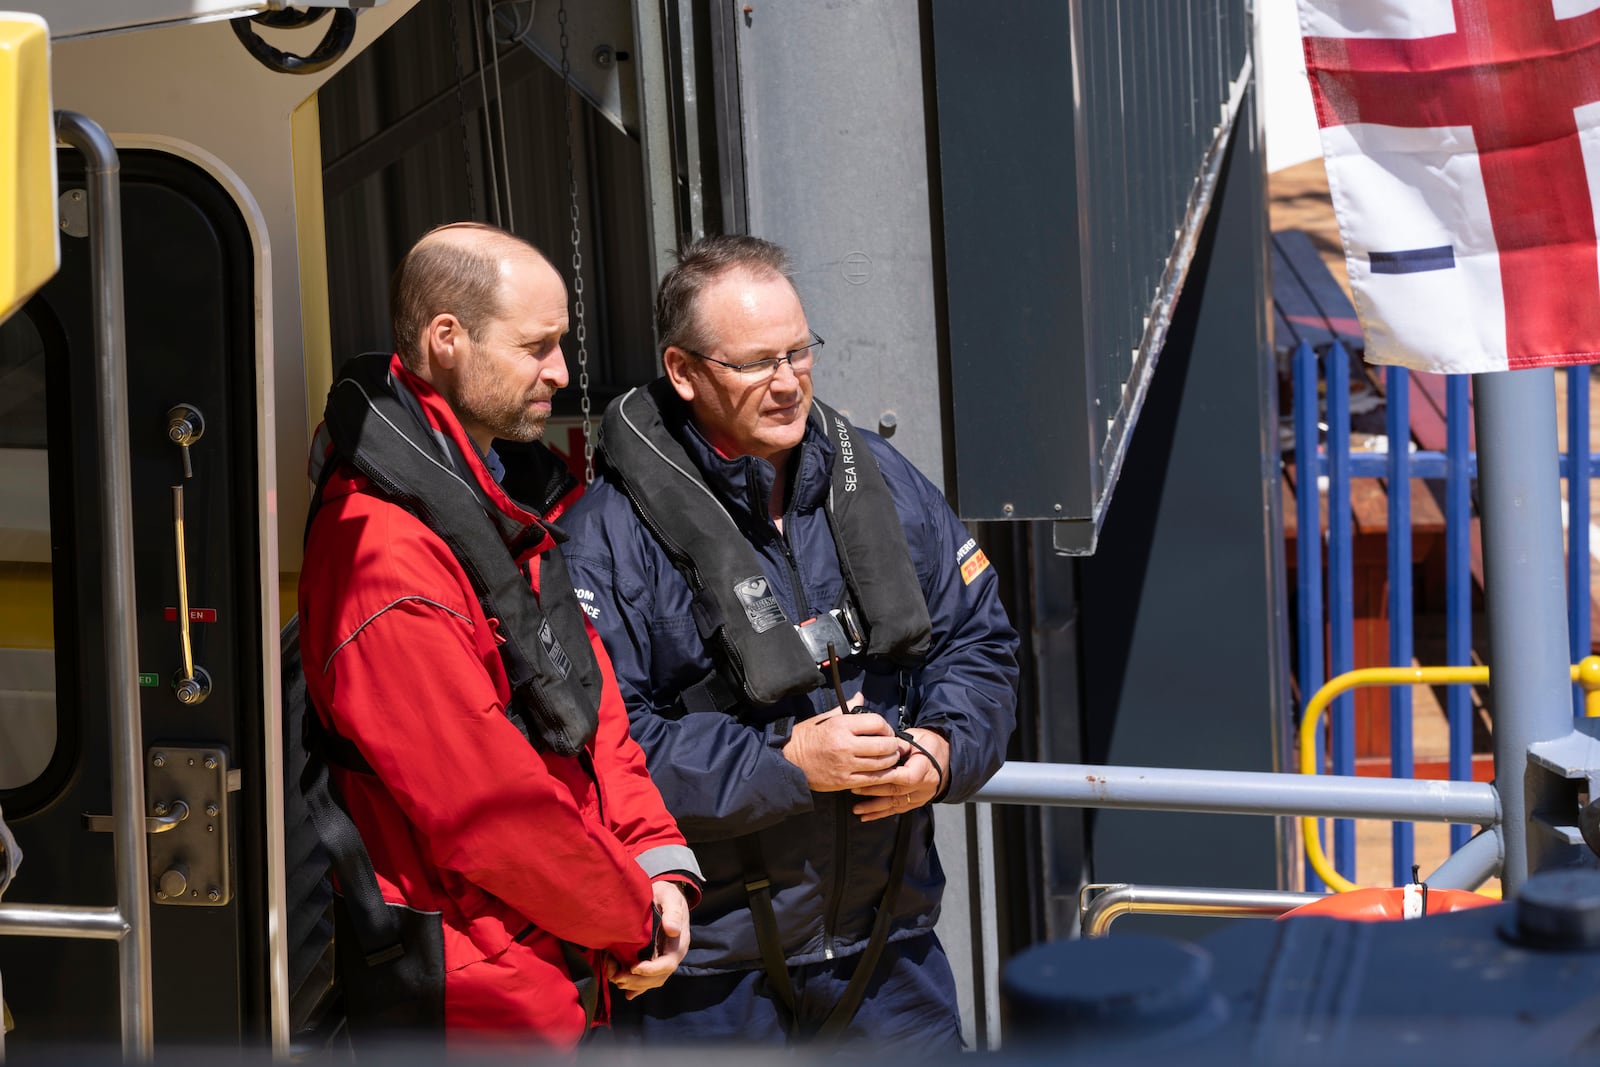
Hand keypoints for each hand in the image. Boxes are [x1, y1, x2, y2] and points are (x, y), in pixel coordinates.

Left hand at [609, 881, 690, 1000]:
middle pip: (657, 978)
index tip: (634, 967)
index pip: (668, 964)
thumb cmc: (667, 895)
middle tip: (617, 977)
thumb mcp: (671, 898)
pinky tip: (627, 992)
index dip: (651, 970)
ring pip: (651, 981)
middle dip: (637, 981)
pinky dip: (637, 987)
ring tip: (615, 978)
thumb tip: (672, 930)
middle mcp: (672, 955)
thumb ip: (672, 913)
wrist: (665, 896)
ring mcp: (663, 959)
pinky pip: (647, 979)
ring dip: (633, 984)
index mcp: (678, 943)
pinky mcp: (654, 959)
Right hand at [781, 701, 902, 791]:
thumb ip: (847, 708)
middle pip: (884, 745)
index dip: (887, 727)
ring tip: (890, 758)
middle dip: (893, 745)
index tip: (886, 731)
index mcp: (841, 726)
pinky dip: (882, 775)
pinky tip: (882, 771)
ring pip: (882, 763)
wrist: (788, 760)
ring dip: (890, 760)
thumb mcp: (825, 718)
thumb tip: (860, 697)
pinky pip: (872, 779)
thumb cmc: (806, 737)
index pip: (877, 722)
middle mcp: (845, 745)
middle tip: (893, 745)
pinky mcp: (844, 781)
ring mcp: (846, 765)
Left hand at [851, 728, 949, 821]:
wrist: (945, 757)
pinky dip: (881, 813)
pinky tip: (867, 817)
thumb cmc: (928, 745)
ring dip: (874, 807)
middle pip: (896, 791)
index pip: (905, 776)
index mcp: (925, 768)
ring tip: (857, 808)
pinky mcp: (916, 802)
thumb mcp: (917, 737)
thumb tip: (882, 745)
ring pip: (895, 804)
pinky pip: (897, 809)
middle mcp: (924, 785)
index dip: (886, 778)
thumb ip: (900, 744)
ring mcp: (920, 796)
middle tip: (854, 787)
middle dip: (873, 791)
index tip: (866, 776)